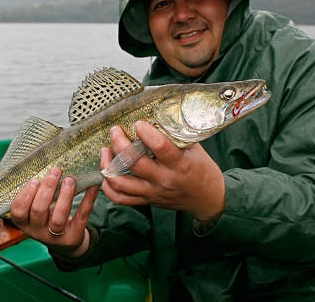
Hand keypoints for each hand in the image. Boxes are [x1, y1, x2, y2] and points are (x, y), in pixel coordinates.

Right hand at [11, 167, 98, 257]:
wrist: (65, 240)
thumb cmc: (48, 217)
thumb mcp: (36, 208)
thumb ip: (37, 193)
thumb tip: (46, 165)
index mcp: (25, 222)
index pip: (18, 211)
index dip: (25, 196)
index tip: (34, 180)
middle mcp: (37, 231)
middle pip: (39, 211)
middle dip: (47, 189)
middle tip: (55, 171)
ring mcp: (55, 236)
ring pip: (58, 218)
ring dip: (65, 197)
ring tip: (70, 179)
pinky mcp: (73, 237)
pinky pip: (80, 218)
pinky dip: (87, 201)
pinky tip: (91, 187)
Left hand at [101, 121, 224, 220]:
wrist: (208, 198)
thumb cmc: (201, 169)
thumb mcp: (194, 148)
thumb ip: (176, 135)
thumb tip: (157, 114)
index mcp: (180, 164)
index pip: (160, 147)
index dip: (146, 132)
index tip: (139, 123)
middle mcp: (164, 180)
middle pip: (134, 163)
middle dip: (119, 143)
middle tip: (115, 131)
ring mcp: (153, 192)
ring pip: (121, 183)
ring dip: (108, 165)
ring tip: (106, 150)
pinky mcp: (146, 201)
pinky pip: (120, 198)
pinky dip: (108, 187)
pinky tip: (107, 172)